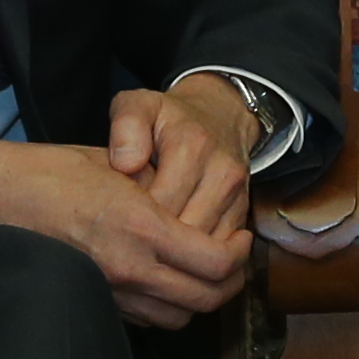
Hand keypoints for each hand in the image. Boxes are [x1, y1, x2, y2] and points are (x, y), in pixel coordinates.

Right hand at [0, 125, 252, 329]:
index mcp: (140, 226)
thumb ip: (159, 188)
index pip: (216, 262)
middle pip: (206, 299)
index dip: (239, 254)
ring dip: (198, 298)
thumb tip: (197, 204)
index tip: (241, 236)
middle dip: (229, 283)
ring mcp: (110, 291)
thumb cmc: (50, 170)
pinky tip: (163, 279)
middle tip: (231, 258)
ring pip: (179, 317)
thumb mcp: (114, 164)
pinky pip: (146, 318)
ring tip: (200, 271)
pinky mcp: (94, 302)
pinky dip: (165, 305)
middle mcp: (129, 267)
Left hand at [114, 76, 259, 245]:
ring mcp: (237, 194)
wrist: (220, 114)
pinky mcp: (243, 211)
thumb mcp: (139, 104)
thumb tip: (125, 164)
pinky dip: (195, 254)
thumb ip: (125, 126)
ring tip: (148, 246)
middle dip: (154, 240)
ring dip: (176, 250)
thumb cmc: (169, 116)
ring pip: (205, 244)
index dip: (134, 218)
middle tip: (128, 240)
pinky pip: (220, 247)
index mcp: (192, 146)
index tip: (116, 218)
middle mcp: (222, 172)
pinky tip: (172, 247)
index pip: (161, 203)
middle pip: (185, 229)